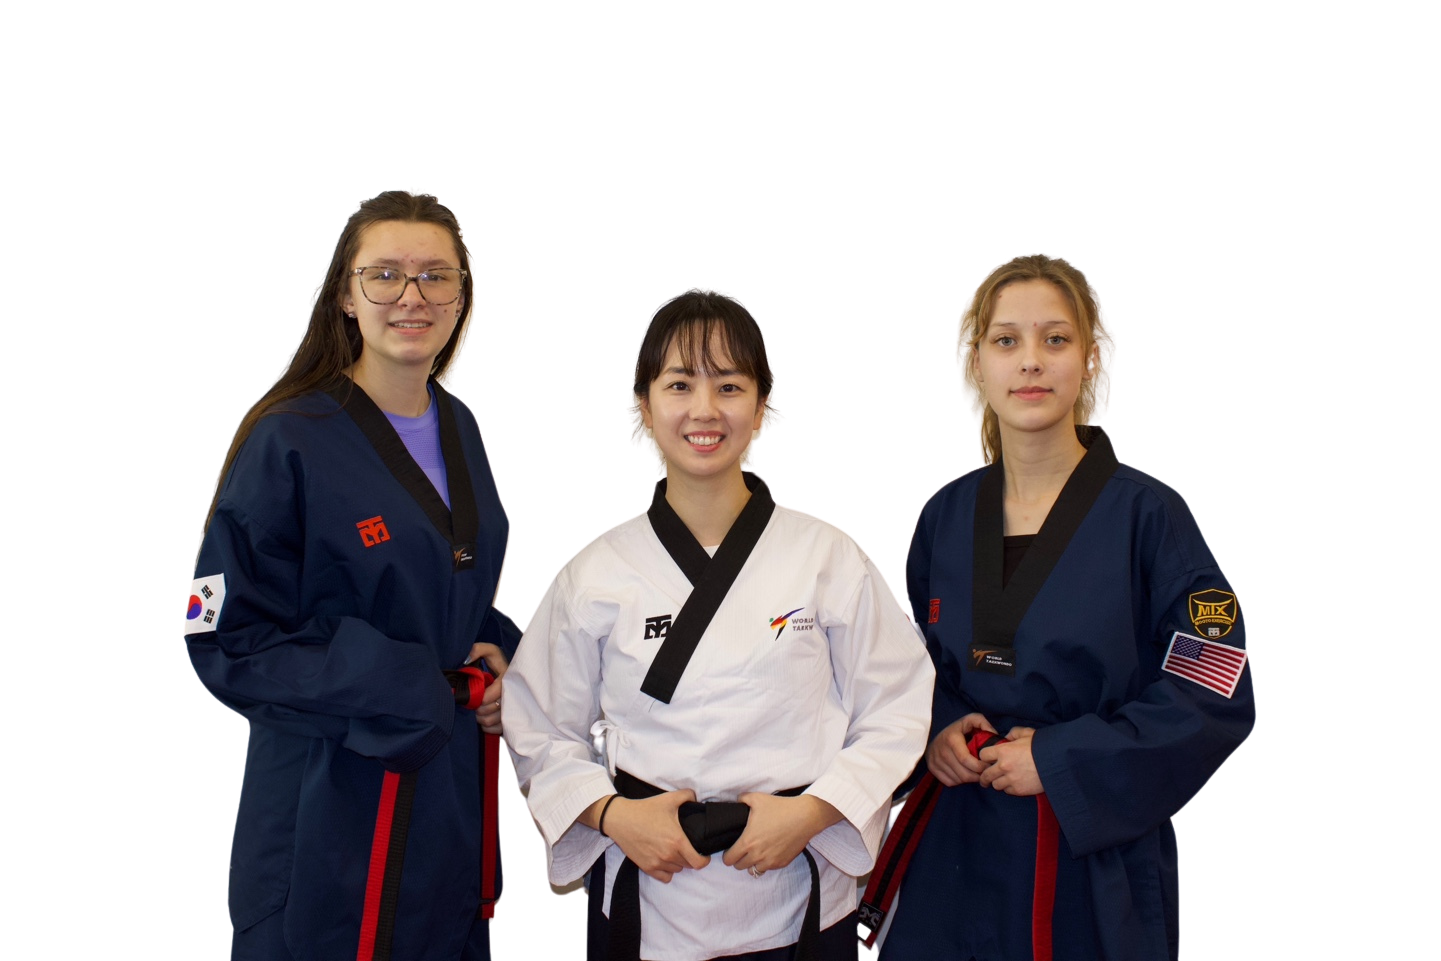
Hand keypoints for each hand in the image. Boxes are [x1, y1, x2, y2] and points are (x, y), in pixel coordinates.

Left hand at [468, 643, 507, 734]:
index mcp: (508, 678)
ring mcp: (514, 710)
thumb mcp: (490, 651)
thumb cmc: (496, 664)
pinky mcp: (512, 721)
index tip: (476, 696)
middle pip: (492, 709)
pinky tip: (484, 718)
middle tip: (473, 703)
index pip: (498, 691)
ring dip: (480, 717)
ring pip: (491, 721)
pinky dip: (486, 727)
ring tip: (477, 710)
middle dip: (478, 707)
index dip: (484, 697)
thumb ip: (478, 649)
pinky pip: (496, 730)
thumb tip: (467, 658)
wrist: (508, 677)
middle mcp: (514, 695)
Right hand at [595, 792, 710, 882]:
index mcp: (678, 841)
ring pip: (677, 870)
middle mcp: (669, 856)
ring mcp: (657, 863)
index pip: (699, 862)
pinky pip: (664, 877)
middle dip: (691, 857)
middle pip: (688, 865)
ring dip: (678, 863)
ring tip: (674, 850)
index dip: (704, 859)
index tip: (703, 853)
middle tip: (687, 846)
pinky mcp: (647, 867)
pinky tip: (665, 860)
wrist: (621, 819)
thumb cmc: (645, 810)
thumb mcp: (668, 799)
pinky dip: (667, 871)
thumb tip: (697, 798)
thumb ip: (688, 796)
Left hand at [723, 793, 841, 875]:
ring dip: (752, 864)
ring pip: (754, 871)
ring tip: (755, 853)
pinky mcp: (782, 863)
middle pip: (739, 867)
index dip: (727, 855)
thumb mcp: (757, 799)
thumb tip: (737, 801)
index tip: (730, 850)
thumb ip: (742, 799)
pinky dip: (765, 863)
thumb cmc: (780, 808)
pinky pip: (768, 868)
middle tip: (742, 850)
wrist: (805, 817)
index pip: (729, 859)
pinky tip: (768, 853)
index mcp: (748, 842)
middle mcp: (757, 855)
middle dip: (738, 859)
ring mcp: (770, 861)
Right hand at [926, 713, 998, 785]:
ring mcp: (935, 761)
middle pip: (964, 774)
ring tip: (975, 772)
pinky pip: (950, 782)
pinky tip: (964, 772)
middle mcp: (941, 751)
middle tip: (985, 772)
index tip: (988, 765)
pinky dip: (960, 781)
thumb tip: (994, 735)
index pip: (966, 760)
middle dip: (978, 776)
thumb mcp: (970, 720)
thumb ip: (983, 723)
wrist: (935, 735)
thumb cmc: (958, 729)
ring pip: (958, 780)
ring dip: (970, 779)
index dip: (980, 767)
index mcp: (951, 739)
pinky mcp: (932, 768)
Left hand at [978, 726, 1043, 795]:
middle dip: (984, 776)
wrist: (1057, 763)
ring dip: (997, 782)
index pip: (983, 755)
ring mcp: (1011, 779)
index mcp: (1003, 751)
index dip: (984, 757)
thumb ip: (1014, 733)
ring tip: (1001, 780)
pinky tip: (1013, 783)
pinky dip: (1008, 788)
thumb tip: (1007, 737)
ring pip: (995, 785)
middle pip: (985, 775)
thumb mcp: (1027, 733)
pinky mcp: (1019, 790)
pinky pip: (1007, 791)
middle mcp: (1003, 766)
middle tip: (985, 777)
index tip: (987, 759)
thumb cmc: (1042, 746)